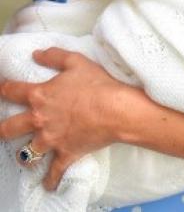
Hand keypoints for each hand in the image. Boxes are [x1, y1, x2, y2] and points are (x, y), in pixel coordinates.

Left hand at [0, 48, 128, 190]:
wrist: (115, 109)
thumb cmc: (96, 83)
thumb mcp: (76, 61)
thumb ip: (54, 56)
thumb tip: (36, 54)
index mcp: (40, 96)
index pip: (12, 91)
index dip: (3, 88)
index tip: (1, 88)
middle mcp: (39, 120)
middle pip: (9, 128)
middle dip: (3, 128)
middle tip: (3, 128)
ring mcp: (50, 140)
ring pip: (27, 153)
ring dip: (25, 155)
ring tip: (25, 155)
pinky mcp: (65, 154)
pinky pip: (53, 172)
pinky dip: (50, 179)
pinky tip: (47, 185)